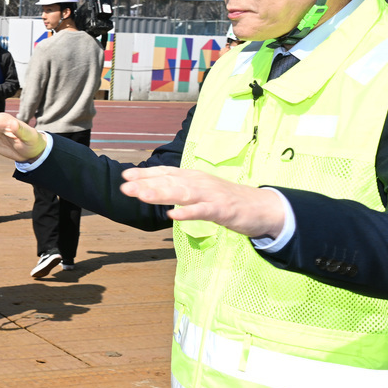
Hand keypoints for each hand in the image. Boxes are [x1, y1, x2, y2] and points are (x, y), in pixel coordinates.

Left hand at [119, 166, 285, 238]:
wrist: (262, 207)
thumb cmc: (227, 200)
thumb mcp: (201, 192)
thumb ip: (180, 190)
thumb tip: (154, 189)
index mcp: (193, 177)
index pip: (166, 173)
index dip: (146, 174)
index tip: (125, 176)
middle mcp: (199, 182)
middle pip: (169, 181)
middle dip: (146, 184)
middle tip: (125, 187)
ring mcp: (211, 196)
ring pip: (182, 193)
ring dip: (161, 193)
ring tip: (142, 195)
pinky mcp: (222, 210)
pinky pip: (202, 211)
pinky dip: (188, 213)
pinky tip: (173, 215)